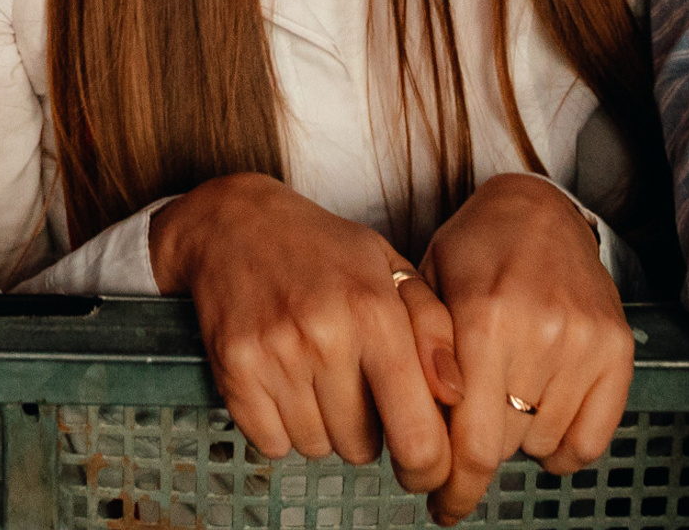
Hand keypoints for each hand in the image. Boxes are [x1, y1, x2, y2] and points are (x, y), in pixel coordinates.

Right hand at [149, 174, 458, 493]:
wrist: (232, 221)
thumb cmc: (321, 249)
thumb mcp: (388, 266)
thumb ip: (434, 329)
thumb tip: (456, 395)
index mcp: (374, 310)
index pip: (418, 436)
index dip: (428, 467)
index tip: (422, 465)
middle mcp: (325, 335)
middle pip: (361, 448)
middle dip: (363, 428)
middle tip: (350, 384)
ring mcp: (275, 353)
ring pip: (316, 447)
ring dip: (320, 426)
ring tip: (312, 374)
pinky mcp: (235, 369)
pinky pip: (271, 444)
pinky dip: (278, 426)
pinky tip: (280, 381)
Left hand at [420, 173, 631, 522]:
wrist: (538, 208)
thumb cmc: (473, 248)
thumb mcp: (426, 283)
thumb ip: (420, 353)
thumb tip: (418, 425)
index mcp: (485, 315)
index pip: (471, 439)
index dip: (452, 483)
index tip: (440, 503)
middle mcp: (540, 330)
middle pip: (504, 445)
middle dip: (475, 454)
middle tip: (460, 440)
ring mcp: (585, 341)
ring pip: (544, 443)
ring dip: (517, 439)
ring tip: (502, 395)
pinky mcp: (618, 350)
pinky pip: (590, 441)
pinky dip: (561, 447)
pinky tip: (539, 418)